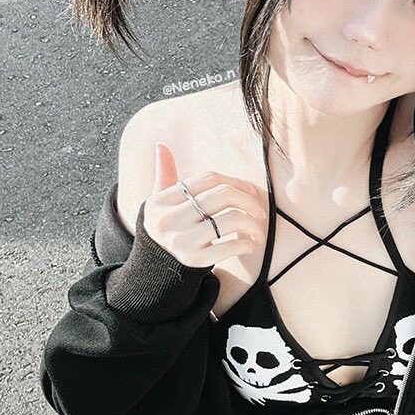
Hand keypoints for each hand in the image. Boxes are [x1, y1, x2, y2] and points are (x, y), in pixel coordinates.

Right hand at [145, 142, 266, 267]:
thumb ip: (164, 174)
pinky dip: (246, 244)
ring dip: (253, 225)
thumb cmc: (164, 227)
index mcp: (162, 200)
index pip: (208, 179)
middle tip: (260, 211)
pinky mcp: (194, 260)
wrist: (153, 268)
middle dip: (249, 201)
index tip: (250, 190)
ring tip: (257, 231)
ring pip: (231, 221)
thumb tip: (161, 145)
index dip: (235, 181)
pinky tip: (249, 244)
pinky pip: (229, 247)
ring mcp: (182, 241)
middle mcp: (170, 219)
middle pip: (223, 196)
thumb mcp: (157, 202)